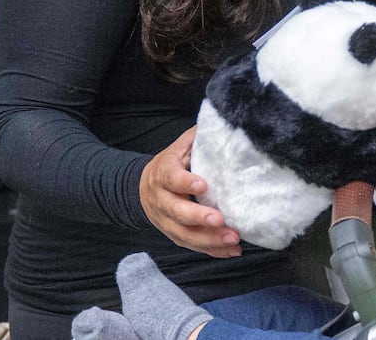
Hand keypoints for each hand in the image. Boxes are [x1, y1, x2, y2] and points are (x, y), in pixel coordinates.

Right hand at [139, 127, 242, 257]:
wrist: (142, 186)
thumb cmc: (172, 163)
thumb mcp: (180, 146)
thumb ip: (197, 139)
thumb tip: (224, 124)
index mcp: (163, 173)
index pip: (171, 178)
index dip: (185, 182)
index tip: (203, 185)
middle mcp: (161, 199)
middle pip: (177, 212)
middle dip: (199, 218)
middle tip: (221, 220)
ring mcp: (165, 220)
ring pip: (184, 234)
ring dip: (209, 239)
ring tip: (233, 239)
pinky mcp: (174, 234)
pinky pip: (191, 245)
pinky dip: (211, 250)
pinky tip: (231, 251)